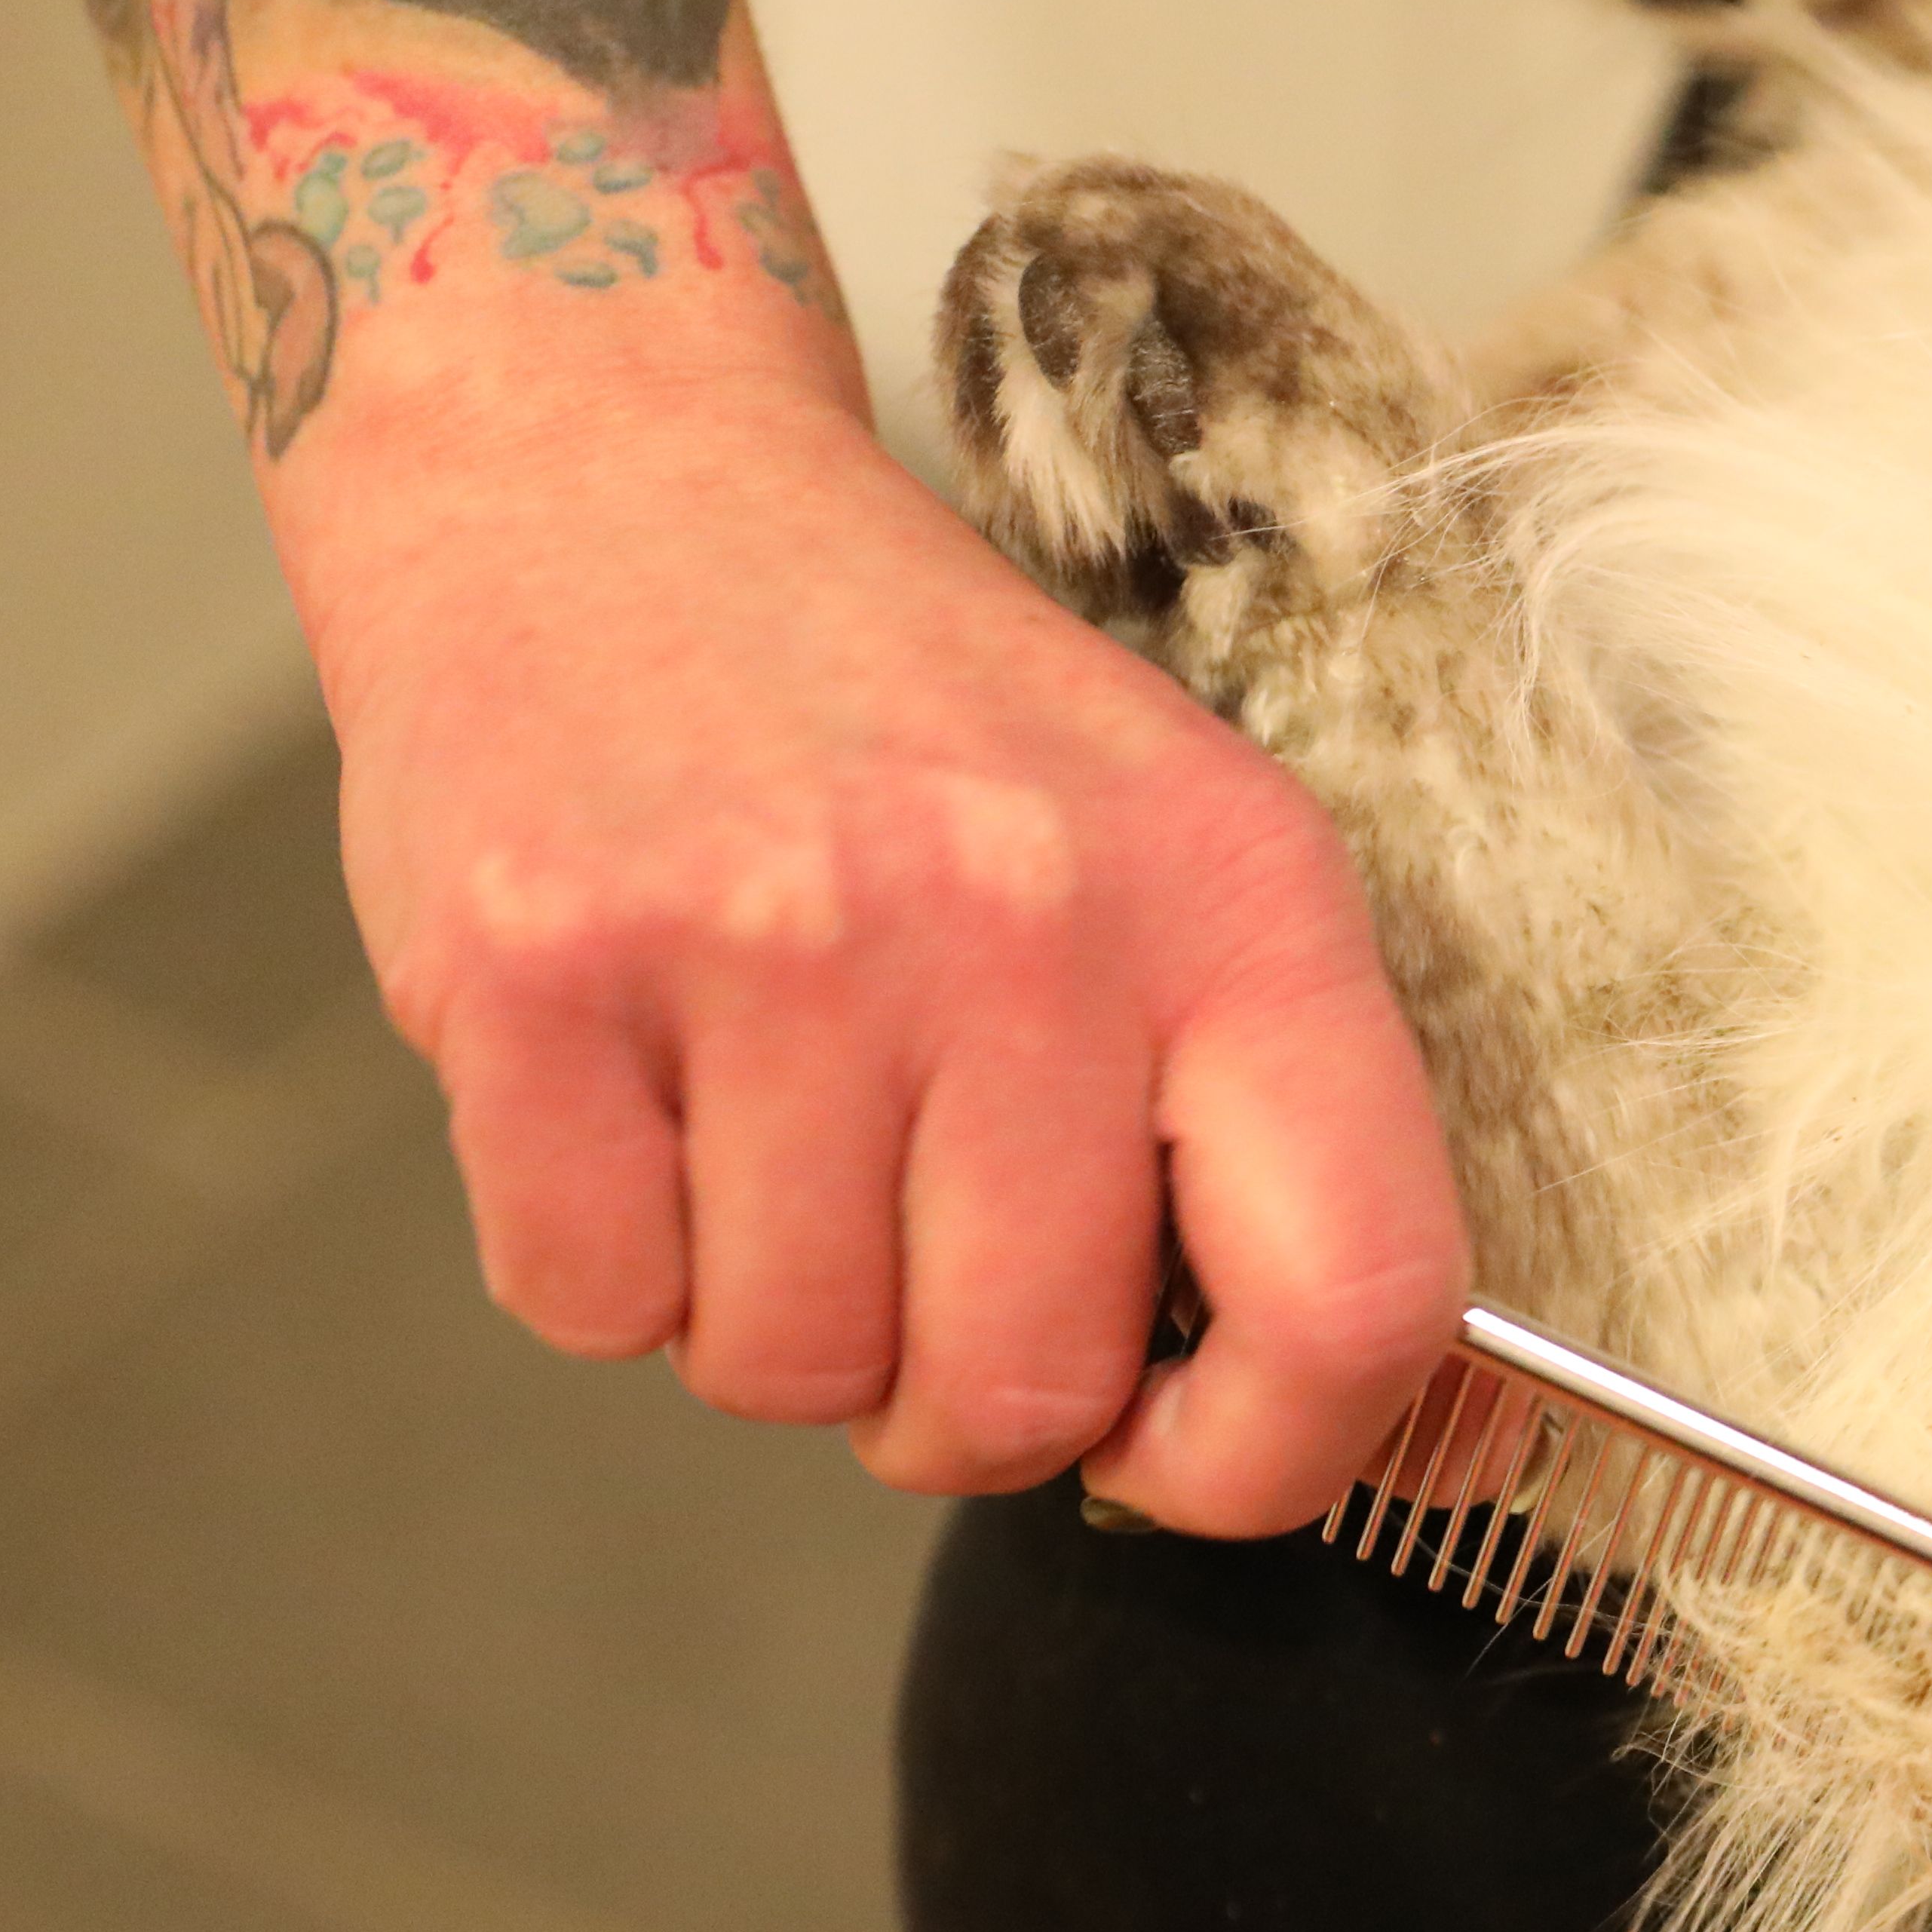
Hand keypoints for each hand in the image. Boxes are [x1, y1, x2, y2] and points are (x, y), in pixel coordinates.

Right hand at [302, 372, 1465, 1531]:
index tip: (1182, 1460)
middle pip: (1022, 1390)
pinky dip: (607, 1260)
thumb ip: (1270, 1135)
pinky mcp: (540, 968)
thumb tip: (1391, 1446)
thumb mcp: (1172, 854)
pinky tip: (640, 1099)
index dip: (1274, 1462)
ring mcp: (774, 940)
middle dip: (958, 1403)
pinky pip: (594, 1301)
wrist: (610, 470)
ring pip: (792, 1370)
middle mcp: (1025, 917)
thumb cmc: (913, 718)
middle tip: (915, 1260)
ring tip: (770, 1133)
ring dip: (773, 1320)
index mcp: (1239, 901)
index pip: (1355, 1295)